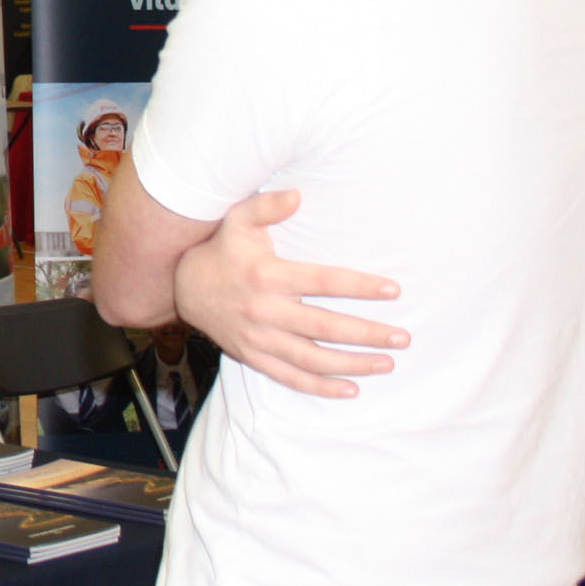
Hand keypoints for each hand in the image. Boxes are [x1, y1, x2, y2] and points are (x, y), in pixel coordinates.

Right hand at [170, 189, 406, 397]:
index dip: (360, 287)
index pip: (323, 282)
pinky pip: (290, 378)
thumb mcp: (237, 220)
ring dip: (352, 364)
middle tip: (402, 338)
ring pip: (312, 359)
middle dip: (367, 334)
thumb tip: (298, 196)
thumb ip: (267, 206)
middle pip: (325, 327)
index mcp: (267, 275)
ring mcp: (258, 338)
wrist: (182, 287)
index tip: (394, 291)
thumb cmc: (221, 250)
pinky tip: (351, 390)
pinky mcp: (253, 356)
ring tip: (386, 363)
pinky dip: (321, 387)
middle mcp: (264, 310)